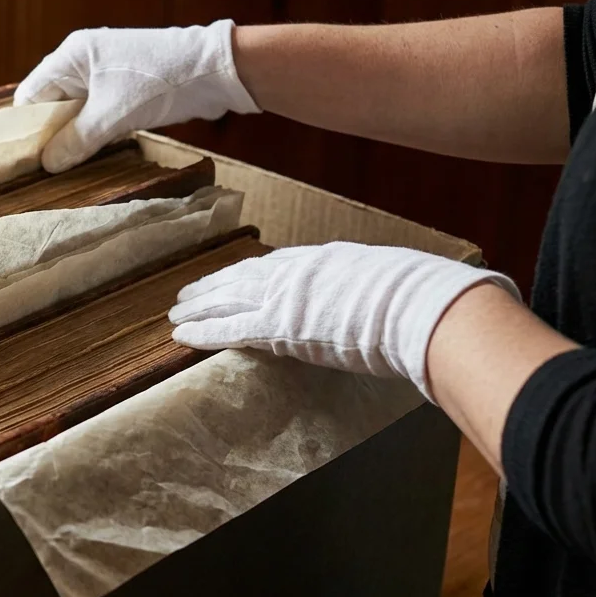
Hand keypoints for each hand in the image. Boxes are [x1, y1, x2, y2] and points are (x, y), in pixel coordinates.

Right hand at [14, 20, 259, 172]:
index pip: (32, 94)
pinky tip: (91, 155)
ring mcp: (104, 74)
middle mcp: (83, 61)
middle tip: (45, 170)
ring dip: (74, 137)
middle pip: (52, 104)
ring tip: (66, 167)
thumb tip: (47, 165)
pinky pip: (96, 115)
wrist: (214, 71)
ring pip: (75, 112)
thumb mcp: (111, 116)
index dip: (26, 127)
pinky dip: (93, 133)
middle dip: (50, 135)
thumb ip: (75, 141)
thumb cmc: (157, 83)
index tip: (24, 159)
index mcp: (71, 55)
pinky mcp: (123, 89)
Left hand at [167, 242, 521, 400]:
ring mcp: (286, 296)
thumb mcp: (395, 283)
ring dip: (199, 307)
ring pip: (228, 298)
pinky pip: (229, 328)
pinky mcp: (276, 325)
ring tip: (175, 314)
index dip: (251, 274)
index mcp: (326, 260)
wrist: (417, 305)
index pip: (278, 266)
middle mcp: (298, 272)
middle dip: (214, 286)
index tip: (234, 278)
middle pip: (244, 276)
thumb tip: (398, 301)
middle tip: (188, 294)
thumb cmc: (420, 298)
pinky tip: (181, 336)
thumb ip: (379, 291)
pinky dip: (203, 332)